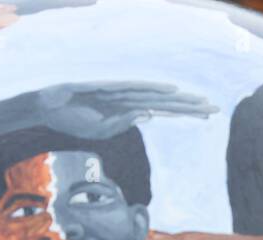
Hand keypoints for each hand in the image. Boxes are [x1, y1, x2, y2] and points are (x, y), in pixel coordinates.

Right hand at [31, 82, 216, 140]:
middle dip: (190, 106)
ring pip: (155, 96)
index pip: (164, 110)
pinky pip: (135, 88)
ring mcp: (121, 91)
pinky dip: (152, 89)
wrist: (46, 106)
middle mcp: (130, 97)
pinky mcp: (109, 87)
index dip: (185, 112)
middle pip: (166, 102)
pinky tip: (171, 90)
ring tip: (201, 102)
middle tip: (215, 109)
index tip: (207, 116)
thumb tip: (148, 114)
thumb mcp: (100, 130)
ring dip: (178, 99)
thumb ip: (123, 123)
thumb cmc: (71, 117)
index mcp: (130, 109)